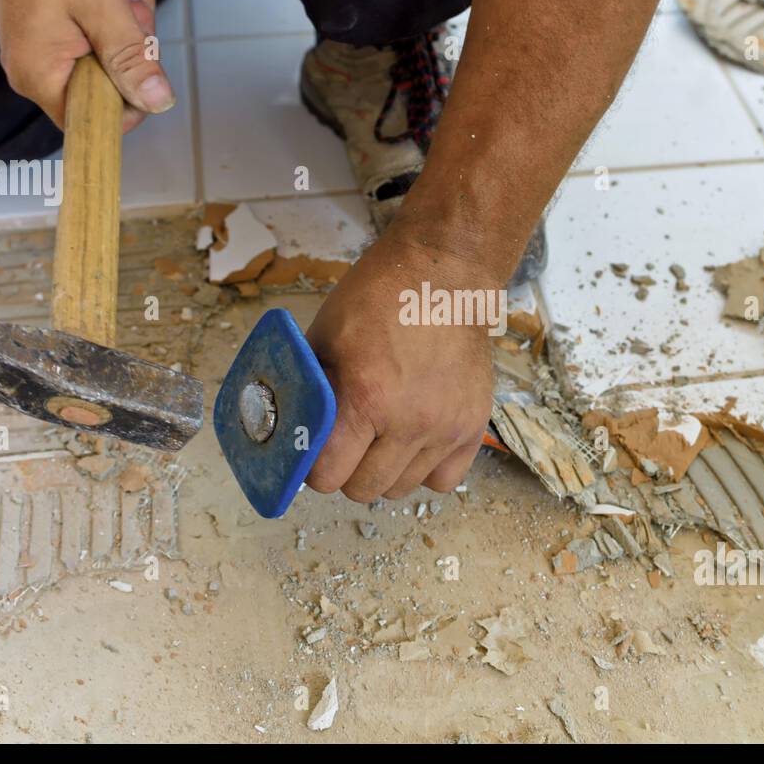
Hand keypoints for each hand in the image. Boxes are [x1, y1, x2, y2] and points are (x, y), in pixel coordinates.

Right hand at [0, 0, 173, 130]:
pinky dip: (113, 12)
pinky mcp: (51, 31)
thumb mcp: (104, 8)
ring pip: (108, 57)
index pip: (94, 122)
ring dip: (126, 23)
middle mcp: (36, 71)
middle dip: (130, 47)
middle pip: (108, 87)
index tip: (141, 62)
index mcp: (41, 77)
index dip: (129, 101)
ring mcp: (43, 50)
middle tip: (125, 9)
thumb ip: (131, 60)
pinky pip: (97, 36)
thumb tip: (157, 102)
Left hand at [304, 220, 497, 501]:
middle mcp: (410, 421)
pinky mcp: (473, 426)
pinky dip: (425, 470)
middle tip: (346, 443)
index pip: (328, 475)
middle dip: (346, 471)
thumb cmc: (379, 297)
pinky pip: (445, 480)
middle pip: (364, 489)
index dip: (314, 466)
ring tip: (381, 438)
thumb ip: (308, 388)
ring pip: (401, 489)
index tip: (315, 451)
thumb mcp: (325, 335)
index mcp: (366, 398)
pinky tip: (414, 442)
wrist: (445, 274)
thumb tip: (290, 429)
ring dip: (384, 471)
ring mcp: (447, 427)